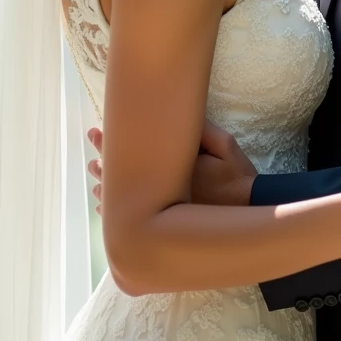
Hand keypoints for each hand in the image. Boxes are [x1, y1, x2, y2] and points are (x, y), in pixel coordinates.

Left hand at [87, 121, 257, 213]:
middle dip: (104, 161)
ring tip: (93, 175)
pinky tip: (105, 207)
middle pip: (123, 173)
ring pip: (122, 198)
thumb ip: (203, 131)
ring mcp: (161, 209)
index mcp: (171, 167)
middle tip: (91, 148)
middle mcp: (161, 189)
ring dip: (106, 185)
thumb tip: (181, 117)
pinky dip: (115, 212)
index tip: (97, 132)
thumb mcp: (226, 145)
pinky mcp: (165, 223)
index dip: (112, 142)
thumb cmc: (238, 176)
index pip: (134, 151)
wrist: (249, 210)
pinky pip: (131, 219)